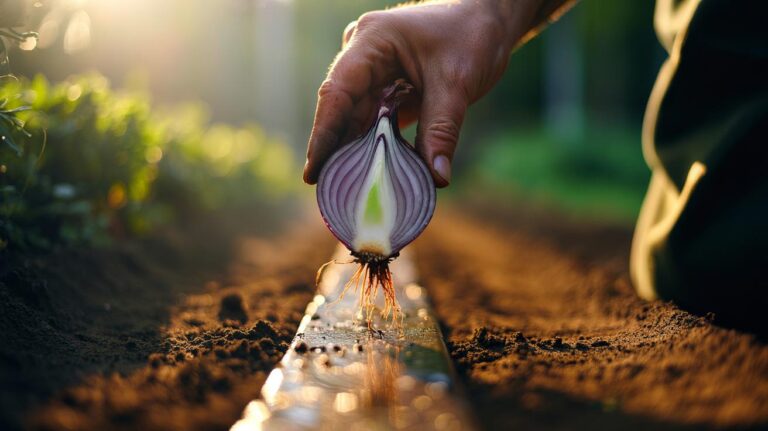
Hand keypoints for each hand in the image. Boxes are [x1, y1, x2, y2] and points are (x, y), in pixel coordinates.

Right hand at [303, 0, 546, 186]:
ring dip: (358, 152)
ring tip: (352, 191)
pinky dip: (377, 146)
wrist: (489, 21)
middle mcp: (364, 54)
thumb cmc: (471, 36)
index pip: (338, 92)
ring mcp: (374, 71)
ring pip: (359, 119)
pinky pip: (376, 121)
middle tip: (330, 192)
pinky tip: (376, 173)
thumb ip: (442, 130)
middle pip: (343, 109)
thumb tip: (436, 177)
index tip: (313, 172)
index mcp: (372, 41)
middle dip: (338, 150)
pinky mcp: (387, 87)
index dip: (324, 134)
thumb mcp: (457, 82)